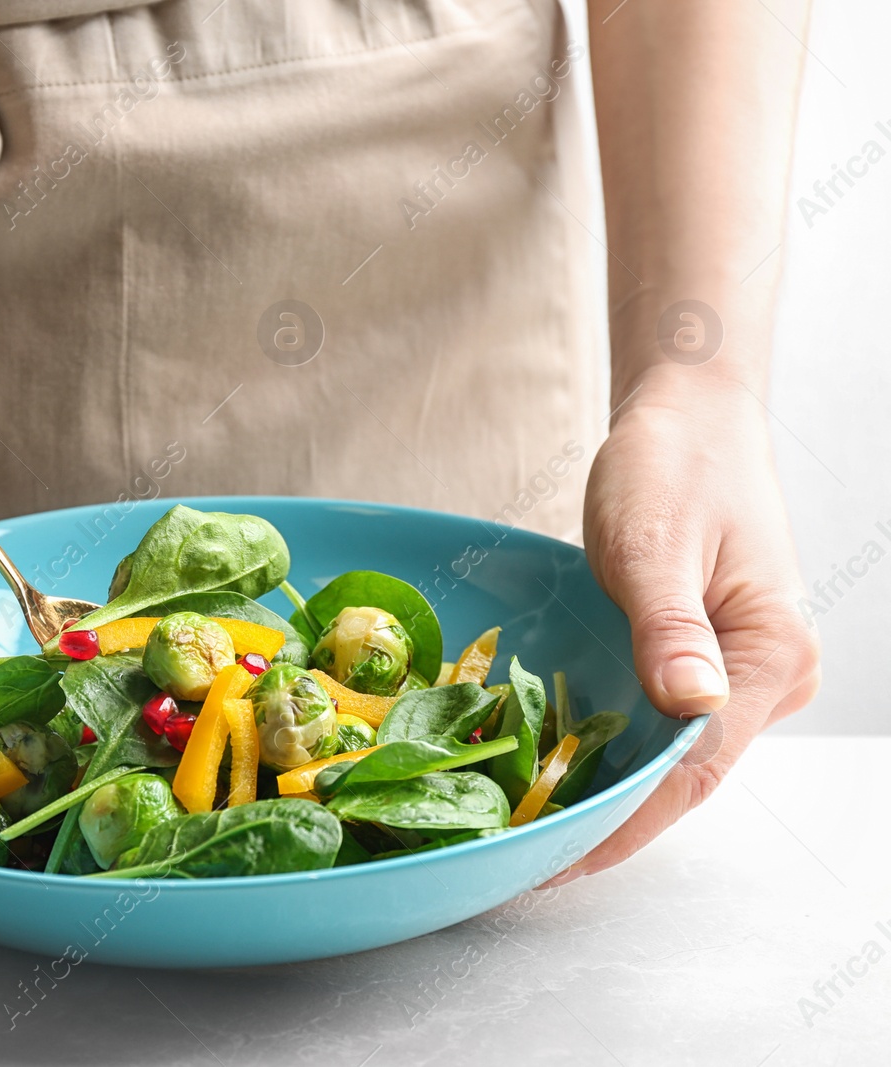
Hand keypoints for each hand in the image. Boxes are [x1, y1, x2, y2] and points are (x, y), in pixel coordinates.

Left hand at [559, 371, 820, 880]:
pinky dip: (612, 750)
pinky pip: (660, 723)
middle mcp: (768, 675)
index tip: (562, 859)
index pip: (697, 767)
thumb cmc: (674, 465)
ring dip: (609, 792)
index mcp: (771, 654)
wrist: (690, 417)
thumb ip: (670, 625)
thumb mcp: (656, 542)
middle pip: (687, 775)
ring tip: (533, 831)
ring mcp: (740, 670)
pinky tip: (559, 772)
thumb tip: (690, 705)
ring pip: (672, 756)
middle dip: (611, 819)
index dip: (628, 820)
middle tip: (526, 858)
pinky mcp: (707, 657)